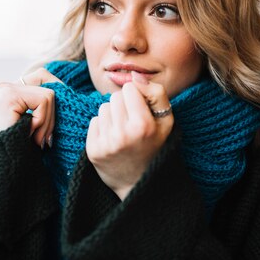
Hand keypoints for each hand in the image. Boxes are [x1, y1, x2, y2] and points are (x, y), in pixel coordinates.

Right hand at [0, 68, 62, 147]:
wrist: (5, 169)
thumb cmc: (23, 149)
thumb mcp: (36, 122)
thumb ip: (45, 103)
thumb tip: (67, 90)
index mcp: (9, 90)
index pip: (44, 76)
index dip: (55, 99)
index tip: (48, 127)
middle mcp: (4, 86)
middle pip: (48, 83)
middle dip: (50, 115)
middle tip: (39, 138)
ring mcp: (4, 89)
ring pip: (49, 94)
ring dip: (46, 122)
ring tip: (32, 138)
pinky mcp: (8, 96)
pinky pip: (44, 100)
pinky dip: (42, 121)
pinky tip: (28, 134)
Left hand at [86, 71, 173, 199]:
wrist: (139, 183)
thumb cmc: (155, 146)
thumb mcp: (167, 121)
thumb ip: (156, 93)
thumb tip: (133, 76)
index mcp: (143, 126)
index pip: (129, 89)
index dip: (136, 97)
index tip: (141, 110)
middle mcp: (122, 135)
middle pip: (114, 97)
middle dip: (123, 106)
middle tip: (132, 124)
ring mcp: (106, 143)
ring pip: (102, 108)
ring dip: (112, 116)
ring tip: (123, 132)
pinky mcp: (93, 150)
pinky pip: (94, 121)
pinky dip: (102, 127)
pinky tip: (113, 140)